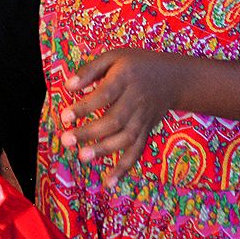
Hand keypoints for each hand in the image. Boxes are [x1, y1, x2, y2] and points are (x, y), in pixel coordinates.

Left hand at [59, 48, 181, 183]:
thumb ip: (91, 69)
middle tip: (67, 140)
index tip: (65, 115)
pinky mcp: (147, 131)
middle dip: (90, 132)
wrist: (174, 78)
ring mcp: (143, 118)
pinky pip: (137, 152)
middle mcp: (137, 100)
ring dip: (105, 150)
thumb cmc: (137, 65)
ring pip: (126, 138)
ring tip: (83, 157)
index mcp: (126, 78)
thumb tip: (68, 86)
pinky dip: (124, 168)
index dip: (86, 107)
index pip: (105, 95)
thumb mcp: (114, 57)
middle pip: (114, 120)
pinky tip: (109, 182)